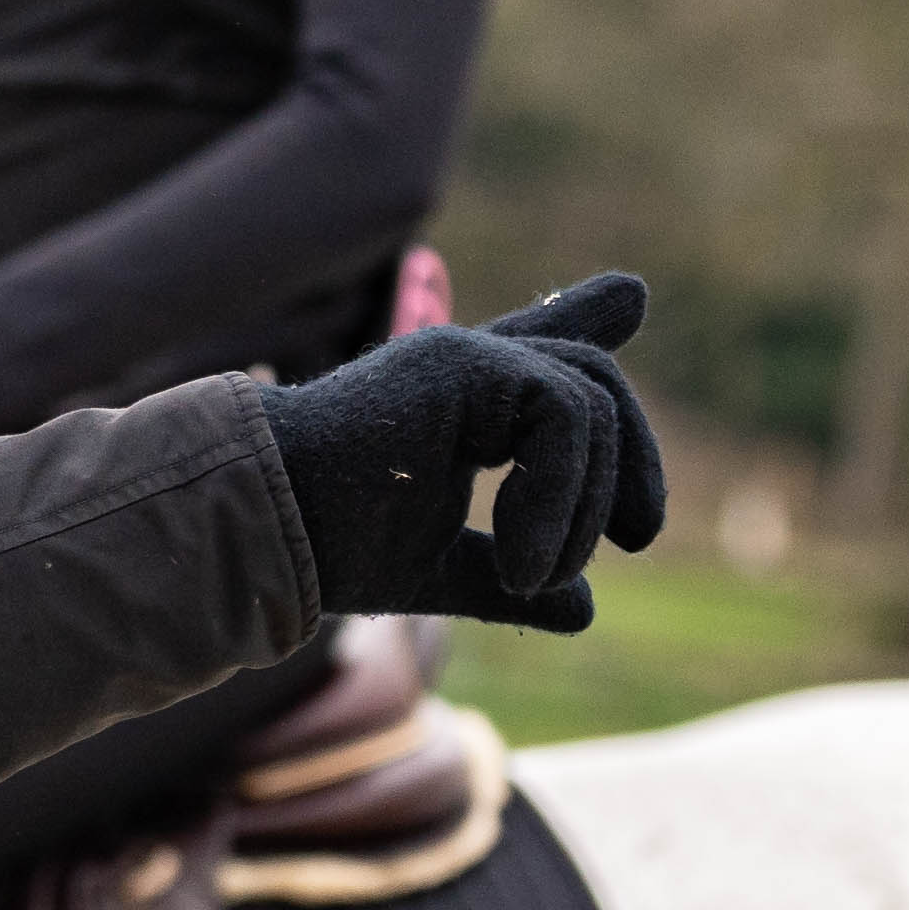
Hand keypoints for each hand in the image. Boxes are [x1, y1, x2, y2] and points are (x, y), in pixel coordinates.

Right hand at [254, 272, 669, 630]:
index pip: (539, 357)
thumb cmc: (330, 549)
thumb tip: (586, 610)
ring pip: (590, 403)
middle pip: (591, 380)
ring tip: (536, 576)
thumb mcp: (441, 569)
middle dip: (633, 457)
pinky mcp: (463, 360)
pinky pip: (565, 414)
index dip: (586, 318)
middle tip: (641, 536)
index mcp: (463, 406)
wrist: (266, 529)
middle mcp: (468, 369)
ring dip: (585, 506)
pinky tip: (524, 561)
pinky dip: (561, 495)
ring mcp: (466, 356)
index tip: (631, 299)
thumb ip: (510, 578)